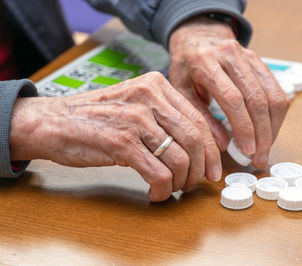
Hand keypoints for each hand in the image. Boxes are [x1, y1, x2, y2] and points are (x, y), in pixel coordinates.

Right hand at [9, 72, 221, 200]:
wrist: (53, 121)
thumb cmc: (97, 117)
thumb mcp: (135, 104)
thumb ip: (165, 117)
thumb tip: (198, 147)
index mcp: (157, 85)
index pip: (198, 120)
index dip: (211, 150)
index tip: (214, 170)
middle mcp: (149, 97)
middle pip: (194, 139)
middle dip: (200, 169)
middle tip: (194, 185)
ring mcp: (135, 119)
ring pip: (180, 159)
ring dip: (181, 182)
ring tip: (172, 189)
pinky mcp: (121, 142)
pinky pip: (158, 174)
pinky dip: (163, 190)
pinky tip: (155, 193)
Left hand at [169, 16, 290, 167]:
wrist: (197, 38)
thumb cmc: (186, 68)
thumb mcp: (181, 92)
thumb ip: (201, 117)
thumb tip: (224, 145)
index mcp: (205, 63)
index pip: (232, 98)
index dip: (243, 127)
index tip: (247, 151)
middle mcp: (231, 55)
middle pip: (257, 98)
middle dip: (262, 133)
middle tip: (259, 158)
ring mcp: (249, 56)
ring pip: (272, 95)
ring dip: (273, 126)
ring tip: (265, 148)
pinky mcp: (260, 61)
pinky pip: (277, 90)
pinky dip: (276, 115)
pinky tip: (269, 131)